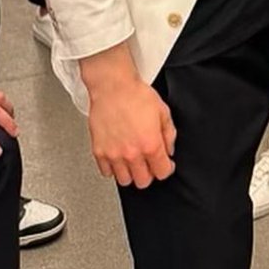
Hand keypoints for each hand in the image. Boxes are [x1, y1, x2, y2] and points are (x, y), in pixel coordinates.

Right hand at [81, 45, 175, 188]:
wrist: (112, 87)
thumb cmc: (136, 94)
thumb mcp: (163, 111)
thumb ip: (169, 134)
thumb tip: (169, 149)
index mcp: (150, 144)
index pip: (162, 173)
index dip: (166, 168)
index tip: (165, 164)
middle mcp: (132, 153)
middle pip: (143, 182)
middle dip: (149, 173)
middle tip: (149, 163)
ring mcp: (114, 154)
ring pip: (124, 181)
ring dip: (131, 173)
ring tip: (133, 160)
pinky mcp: (99, 152)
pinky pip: (106, 172)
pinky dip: (113, 168)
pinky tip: (118, 157)